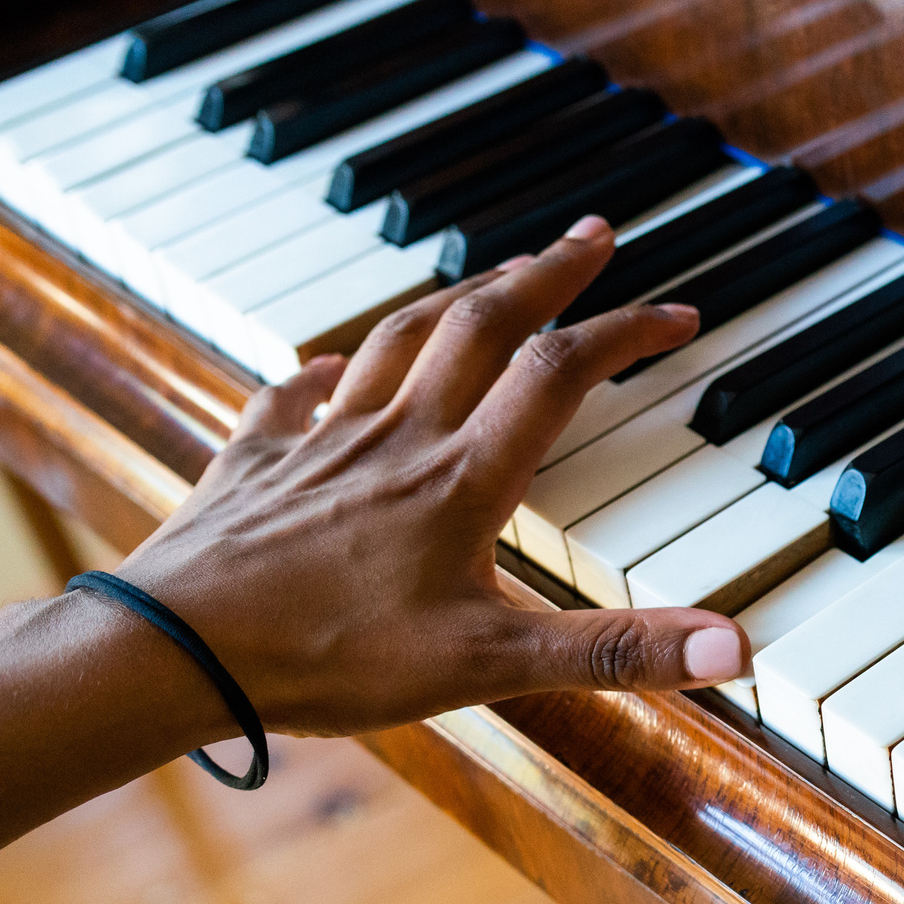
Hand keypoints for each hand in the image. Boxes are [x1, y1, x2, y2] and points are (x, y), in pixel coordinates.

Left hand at [104, 215, 741, 736]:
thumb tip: (731, 645)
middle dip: (546, 274)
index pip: (560, 374)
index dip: (624, 332)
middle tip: (592, 237)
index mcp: (461, 480)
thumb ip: (615, 652)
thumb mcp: (490, 665)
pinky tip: (335, 369)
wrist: (173, 651)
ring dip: (457, 298)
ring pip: (398, 340)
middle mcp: (395, 440)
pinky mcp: (254, 465)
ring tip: (495, 278)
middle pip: (482, 324)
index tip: (675, 312)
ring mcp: (319, 445)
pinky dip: (325, 371)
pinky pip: (293, 395)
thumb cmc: (327, 659)